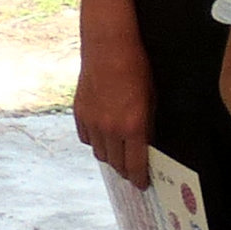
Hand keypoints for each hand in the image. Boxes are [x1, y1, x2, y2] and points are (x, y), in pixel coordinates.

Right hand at [75, 22, 154, 187]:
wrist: (108, 47)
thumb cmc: (135, 68)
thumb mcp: (151, 98)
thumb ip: (147, 125)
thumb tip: (145, 145)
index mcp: (133, 127)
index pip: (136, 165)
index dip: (139, 178)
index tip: (142, 183)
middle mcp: (110, 129)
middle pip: (116, 164)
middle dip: (125, 170)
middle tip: (131, 170)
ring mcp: (92, 122)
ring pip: (99, 153)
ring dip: (110, 156)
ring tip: (117, 153)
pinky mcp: (79, 113)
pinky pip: (86, 138)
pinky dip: (94, 141)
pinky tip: (102, 136)